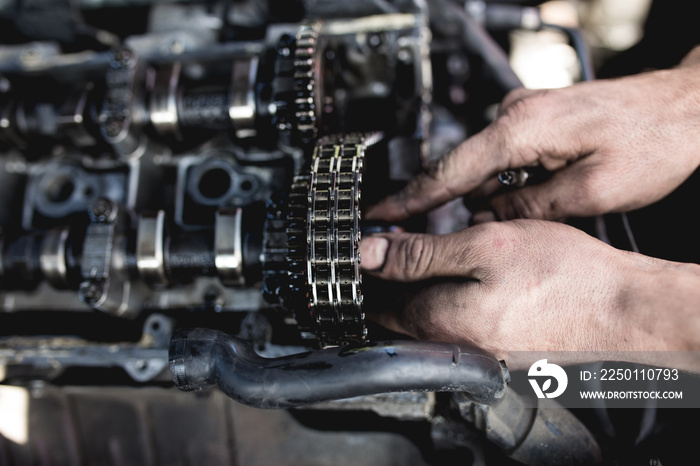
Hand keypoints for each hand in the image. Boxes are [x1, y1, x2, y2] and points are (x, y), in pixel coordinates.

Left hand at [360, 220, 699, 362]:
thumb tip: (366, 253)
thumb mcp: (483, 246)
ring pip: (427, 317)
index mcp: (437, 319)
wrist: (623, 311)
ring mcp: (474, 351)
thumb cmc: (563, 276)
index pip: (374, 300)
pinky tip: (467, 278)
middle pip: (397, 313)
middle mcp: (451, 344)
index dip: (362, 270)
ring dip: (419, 288)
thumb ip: (421, 253)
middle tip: (389, 247)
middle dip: (386, 281)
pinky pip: (456, 322)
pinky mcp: (496, 349)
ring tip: (428, 256)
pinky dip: (449, 298)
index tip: (356, 250)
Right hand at [366, 47, 699, 222]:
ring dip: (493, 196)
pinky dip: (511, 182)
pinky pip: (508, 158)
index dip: (410, 200)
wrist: (688, 107)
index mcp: (520, 129)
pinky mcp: (537, 120)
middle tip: (438, 236)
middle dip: (452, 205)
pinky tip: (537, 196)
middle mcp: (516, 115)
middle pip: (463, 169)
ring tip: (525, 215)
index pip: (449, 171)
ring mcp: (525, 114)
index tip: (379, 217)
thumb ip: (529, 207)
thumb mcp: (591, 192)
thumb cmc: (652, 140)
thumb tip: (488, 216)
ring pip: (488, 168)